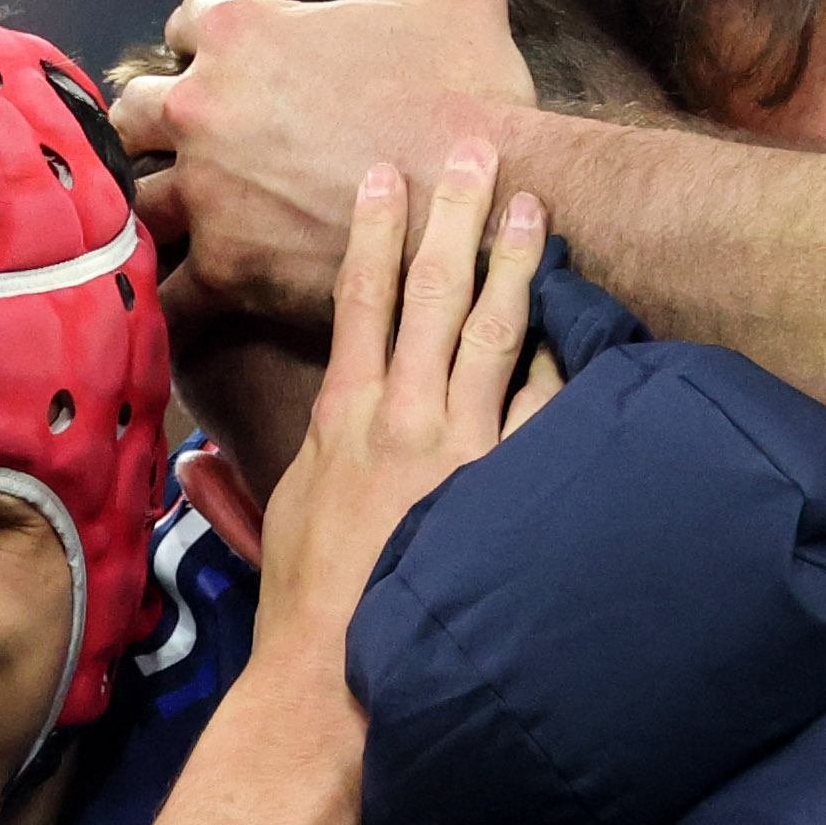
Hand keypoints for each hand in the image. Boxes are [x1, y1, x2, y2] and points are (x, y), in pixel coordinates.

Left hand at [115, 0, 536, 335]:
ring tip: (176, 225)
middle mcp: (203, 108)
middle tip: (196, 150)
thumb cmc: (470, 93)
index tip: (233, 72)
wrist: (490, 197)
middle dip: (158, 129)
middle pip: (135, 111)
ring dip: (152, 208)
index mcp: (242, 33)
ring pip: (135, 198)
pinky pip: (167, 291)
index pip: (188, 23)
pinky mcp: (227, 266)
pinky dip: (163, 300)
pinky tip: (170, 306)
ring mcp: (208, 192)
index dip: (209, 45)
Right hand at [185, 145, 544, 654]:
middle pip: (434, 291)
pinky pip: (545, 408)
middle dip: (455, 214)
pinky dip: (565, 361)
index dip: (376, 229)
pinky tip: (585, 320)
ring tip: (533, 209)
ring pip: (495, 332)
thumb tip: (240, 433)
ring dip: (515, 264)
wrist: (342, 672)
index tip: (387, 174)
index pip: (361, 297)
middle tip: (478, 152)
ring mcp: (461, 447)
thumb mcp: (287, 506)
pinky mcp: (503, 486)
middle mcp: (403, 415)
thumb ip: (291, 453)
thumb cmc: (312, 598)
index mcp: (344, 413)